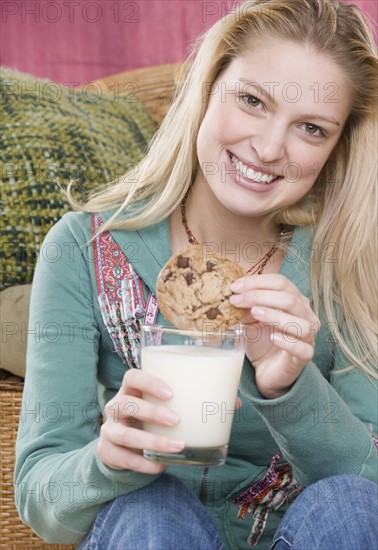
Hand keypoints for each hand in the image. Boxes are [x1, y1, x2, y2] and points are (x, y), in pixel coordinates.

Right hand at [97, 369, 184, 473]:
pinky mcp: (107, 452)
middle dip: (151, 412)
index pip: (132, 377)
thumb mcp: (165, 409)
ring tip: (177, 446)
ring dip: (151, 441)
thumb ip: (194, 404)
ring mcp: (109, 430)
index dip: (149, 382)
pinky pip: (123, 458)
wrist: (124, 449)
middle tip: (176, 420)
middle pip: (125, 404)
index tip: (170, 392)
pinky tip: (162, 465)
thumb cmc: (152, 422)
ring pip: (124, 434)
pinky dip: (144, 463)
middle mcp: (115, 407)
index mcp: (131, 391)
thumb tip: (233, 402)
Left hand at [230, 274, 319, 398]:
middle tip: (236, 300)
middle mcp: (306, 315)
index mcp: (295, 300)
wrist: (266, 370)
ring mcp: (308, 337)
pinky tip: (273, 338)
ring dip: (276, 316)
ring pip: (300, 323)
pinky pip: (303, 349)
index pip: (280, 282)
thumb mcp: (251, 319)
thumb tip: (235, 294)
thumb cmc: (262, 340)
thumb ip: (247, 306)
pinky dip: (288, 342)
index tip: (235, 287)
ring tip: (254, 313)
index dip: (257, 282)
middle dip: (260, 296)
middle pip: (289, 299)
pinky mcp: (304, 357)